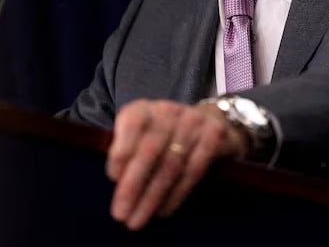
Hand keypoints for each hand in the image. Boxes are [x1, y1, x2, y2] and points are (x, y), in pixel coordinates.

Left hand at [106, 99, 248, 229]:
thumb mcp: (141, 134)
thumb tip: (117, 182)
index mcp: (144, 108)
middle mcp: (169, 111)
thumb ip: (128, 151)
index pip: (131, 124)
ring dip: (152, 197)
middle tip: (121, 214)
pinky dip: (176, 194)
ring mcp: (194, 122)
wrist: (210, 120)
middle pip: (150, 150)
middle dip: (133, 185)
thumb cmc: (164, 134)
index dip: (121, 152)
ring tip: (138, 219)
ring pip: (171, 165)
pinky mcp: (214, 136)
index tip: (113, 179)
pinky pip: (193, 171)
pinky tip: (163, 210)